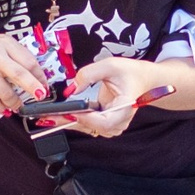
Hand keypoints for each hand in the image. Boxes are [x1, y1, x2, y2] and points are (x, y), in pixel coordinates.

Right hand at [0, 29, 46, 119]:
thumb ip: (14, 56)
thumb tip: (34, 77)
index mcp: (4, 43)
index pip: (29, 61)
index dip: (40, 76)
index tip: (44, 86)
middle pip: (21, 75)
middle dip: (34, 89)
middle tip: (39, 97)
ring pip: (5, 92)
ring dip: (13, 102)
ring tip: (14, 104)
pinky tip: (0, 107)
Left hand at [51, 57, 166, 137]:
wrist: (143, 79)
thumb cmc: (132, 73)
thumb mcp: (110, 65)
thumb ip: (89, 74)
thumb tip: (72, 88)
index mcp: (126, 107)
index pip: (106, 121)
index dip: (88, 119)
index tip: (72, 112)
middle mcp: (119, 119)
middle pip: (94, 127)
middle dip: (71, 122)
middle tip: (50, 118)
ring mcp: (113, 122)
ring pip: (90, 128)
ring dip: (71, 124)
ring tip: (51, 118)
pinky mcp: (106, 121)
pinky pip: (89, 125)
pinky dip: (75, 121)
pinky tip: (61, 117)